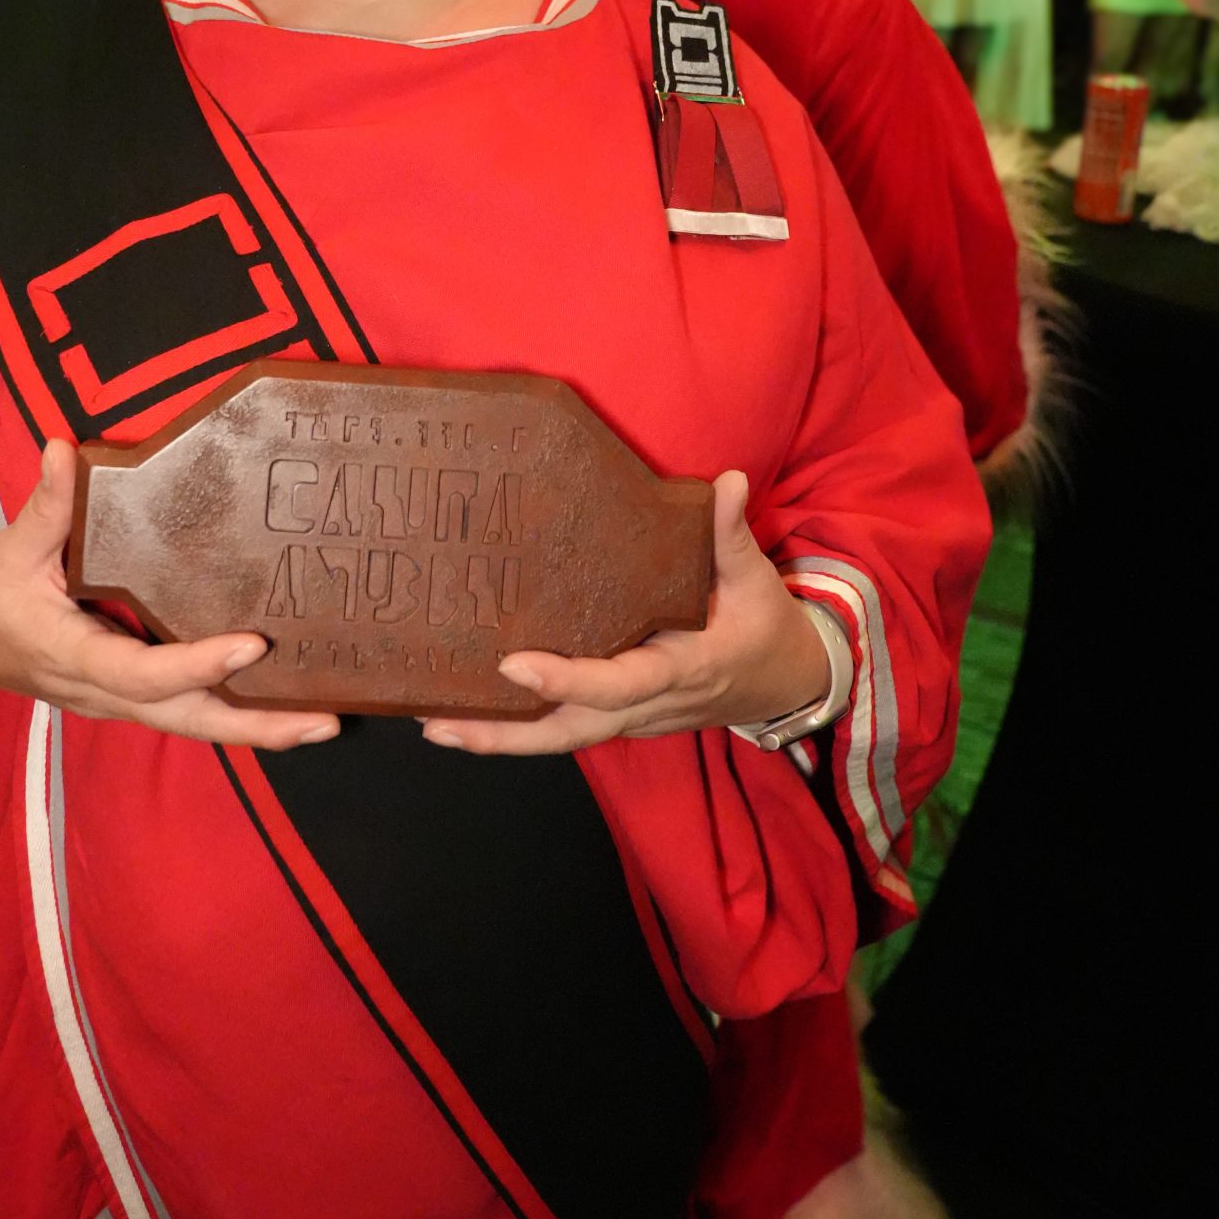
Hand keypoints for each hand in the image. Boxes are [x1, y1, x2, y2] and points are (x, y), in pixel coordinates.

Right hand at [0, 440, 338, 748]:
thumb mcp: (11, 549)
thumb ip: (47, 505)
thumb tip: (61, 448)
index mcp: (72, 656)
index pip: (141, 673)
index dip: (196, 665)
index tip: (252, 645)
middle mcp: (104, 692)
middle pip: (187, 719)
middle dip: (254, 724)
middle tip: (323, 719)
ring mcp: (121, 701)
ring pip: (195, 724)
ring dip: (258, 727)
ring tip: (325, 720)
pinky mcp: (133, 697)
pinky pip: (190, 713)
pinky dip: (238, 714)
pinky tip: (287, 706)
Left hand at [421, 472, 829, 755]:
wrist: (784, 684)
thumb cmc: (764, 628)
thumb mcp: (756, 581)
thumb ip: (731, 534)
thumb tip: (729, 481)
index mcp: (680, 670)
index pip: (616, 685)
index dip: (566, 679)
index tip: (514, 664)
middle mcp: (648, 705)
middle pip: (570, 731)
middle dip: (506, 735)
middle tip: (440, 723)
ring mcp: (631, 717)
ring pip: (560, 737)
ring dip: (499, 737)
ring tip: (435, 724)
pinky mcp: (619, 716)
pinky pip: (564, 727)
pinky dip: (518, 728)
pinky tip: (469, 714)